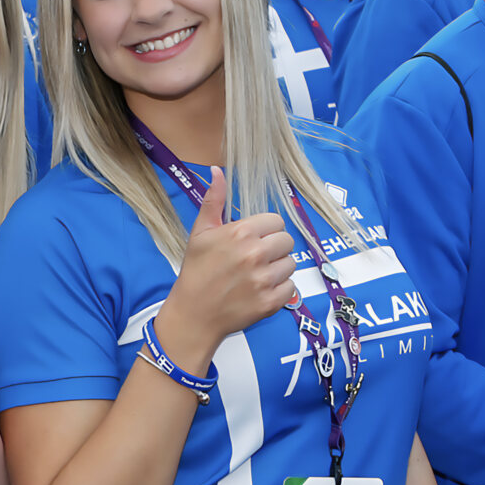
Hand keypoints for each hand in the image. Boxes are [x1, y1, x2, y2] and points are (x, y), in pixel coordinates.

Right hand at [153, 168, 296, 369]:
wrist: (193, 314)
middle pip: (287, 241)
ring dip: (278, 269)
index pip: (276, 221)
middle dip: (274, 249)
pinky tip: (260, 291)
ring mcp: (264, 280)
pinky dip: (280, 290)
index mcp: (241, 233)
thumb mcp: (200, 233)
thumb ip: (214, 200)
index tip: (253, 241)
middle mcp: (255, 254)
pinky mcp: (270, 302)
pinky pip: (291, 287)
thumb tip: (217, 170)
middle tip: (255, 260)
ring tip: (256, 276)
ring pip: (291, 264)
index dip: (265, 231)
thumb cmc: (196, 272)